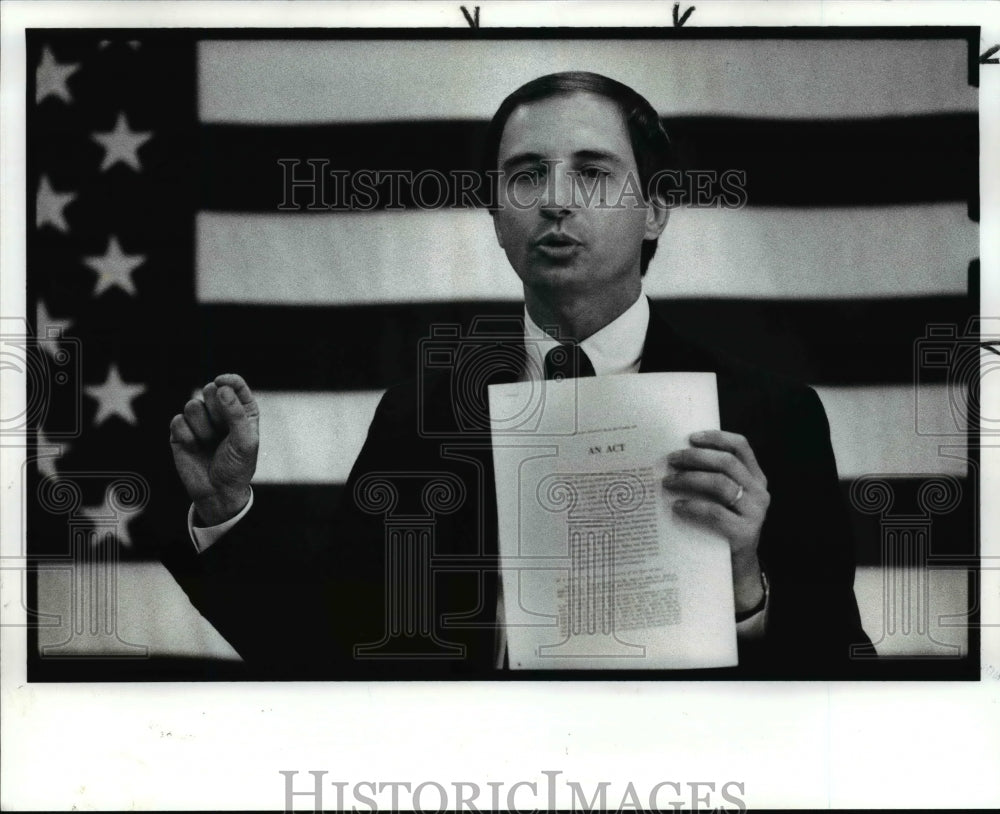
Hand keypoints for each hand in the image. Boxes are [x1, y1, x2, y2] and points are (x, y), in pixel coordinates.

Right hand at [169, 373, 258, 525]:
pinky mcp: (180, 432)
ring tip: (209, 443)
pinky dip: (187, 435)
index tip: (221, 383)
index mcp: (241, 410)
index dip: (228, 380)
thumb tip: (221, 388)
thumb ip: (236, 413)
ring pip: (192, 405)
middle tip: (222, 430)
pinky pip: (177, 421)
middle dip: (215, 409)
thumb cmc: (236, 466)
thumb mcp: (245, 441)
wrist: (217, 492)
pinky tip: (195, 447)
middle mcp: (220, 412)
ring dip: (202, 427)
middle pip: (210, 390)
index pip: (234, 385)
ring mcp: (199, 421)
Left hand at [663, 430, 769, 613]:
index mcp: (756, 478)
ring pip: (720, 484)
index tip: (691, 437)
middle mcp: (760, 492)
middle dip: (696, 457)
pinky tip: (677, 506)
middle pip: (727, 462)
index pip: (741, 447)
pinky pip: (715, 512)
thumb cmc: (723, 526)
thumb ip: (713, 478)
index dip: (716, 438)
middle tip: (671, 460)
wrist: (737, 567)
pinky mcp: (745, 533)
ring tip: (668, 482)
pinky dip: (693, 506)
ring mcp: (755, 513)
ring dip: (690, 479)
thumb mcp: (724, 499)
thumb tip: (676, 458)